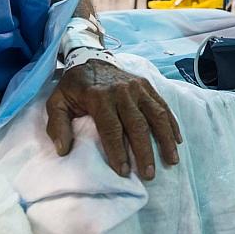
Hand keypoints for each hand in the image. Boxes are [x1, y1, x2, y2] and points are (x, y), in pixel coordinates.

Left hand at [45, 60, 181, 179]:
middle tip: (149, 175)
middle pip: (137, 125)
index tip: (123, 172)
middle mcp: (122, 91)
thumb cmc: (74, 87)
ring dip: (165, 139)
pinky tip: (177, 141)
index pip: (111, 128)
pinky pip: (163, 105)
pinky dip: (172, 123)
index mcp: (99, 96)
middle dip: (144, 152)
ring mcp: (137, 87)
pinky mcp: (147, 85)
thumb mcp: (57, 102)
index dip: (118, 151)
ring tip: (172, 161)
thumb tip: (63, 150)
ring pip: (156, 115)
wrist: (89, 58)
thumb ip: (57, 125)